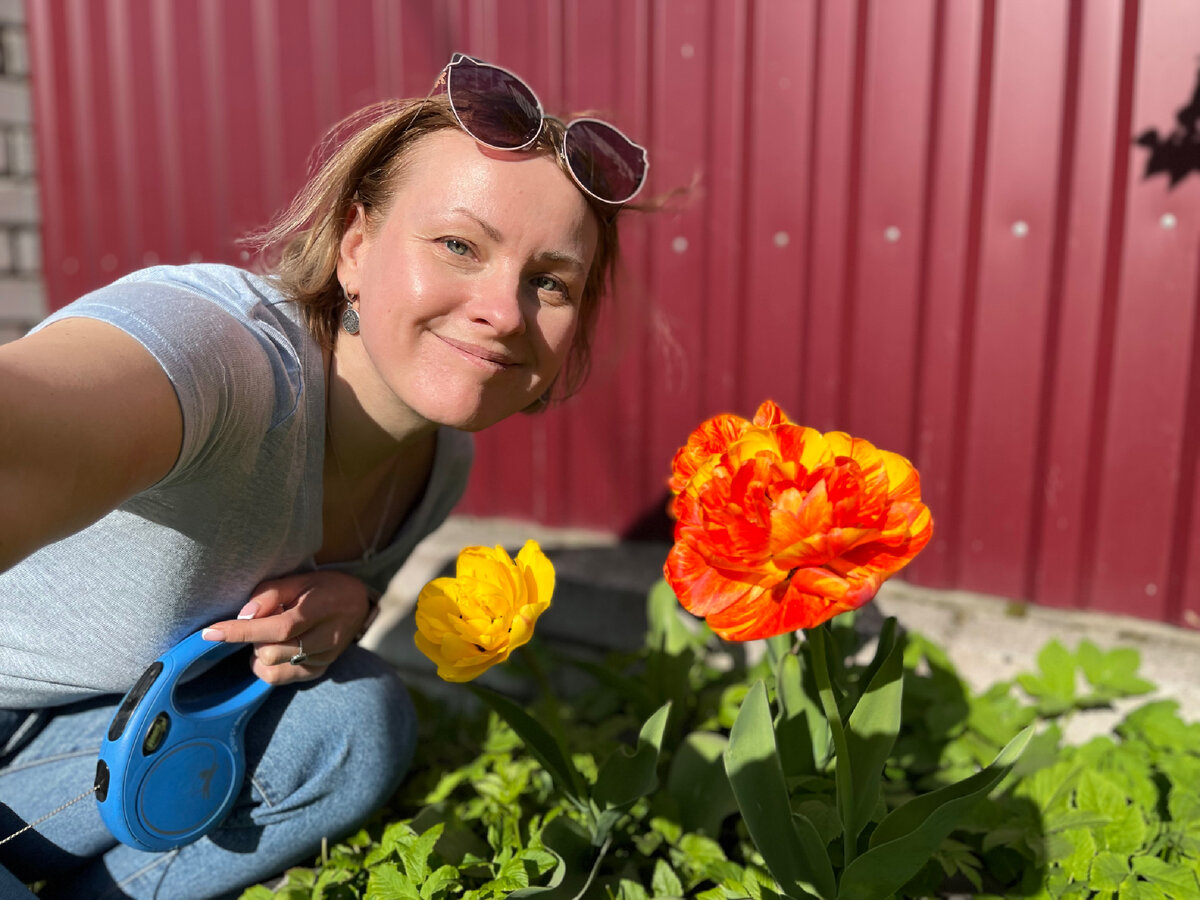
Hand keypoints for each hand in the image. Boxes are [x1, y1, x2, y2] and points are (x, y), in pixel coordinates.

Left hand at [201, 571, 371, 684]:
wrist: (359, 605)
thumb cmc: (324, 588)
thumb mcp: (301, 579)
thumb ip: (271, 593)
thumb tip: (243, 615)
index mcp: (321, 609)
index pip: (278, 627)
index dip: (242, 631)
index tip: (210, 632)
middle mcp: (325, 639)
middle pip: (271, 652)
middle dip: (254, 639)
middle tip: (261, 622)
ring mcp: (323, 659)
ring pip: (271, 669)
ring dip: (259, 652)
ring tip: (269, 635)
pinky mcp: (318, 672)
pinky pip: (279, 679)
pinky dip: (267, 665)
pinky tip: (275, 648)